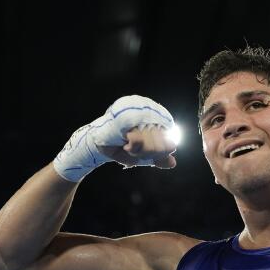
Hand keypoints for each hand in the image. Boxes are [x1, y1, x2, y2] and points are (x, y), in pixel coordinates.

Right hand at [53, 95, 174, 181]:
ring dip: (143, 150)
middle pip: (163, 136)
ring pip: (151, 137)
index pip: (171, 132)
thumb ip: (159, 157)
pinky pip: (137, 137)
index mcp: (156, 113)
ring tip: (131, 148)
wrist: (97, 144)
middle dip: (152, 151)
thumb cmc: (122, 146)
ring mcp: (134, 108)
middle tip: (138, 152)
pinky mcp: (123, 116)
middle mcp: (146, 106)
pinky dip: (135, 146)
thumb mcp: (143, 155)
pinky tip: (127, 145)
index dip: (165, 147)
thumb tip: (173, 163)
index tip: (154, 154)